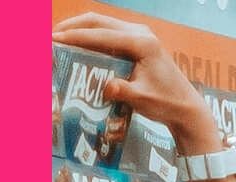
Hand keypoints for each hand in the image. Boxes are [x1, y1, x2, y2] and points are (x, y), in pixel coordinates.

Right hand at [54, 13, 223, 151]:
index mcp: (141, 42)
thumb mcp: (142, 99)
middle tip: (51, 35)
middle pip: (99, 21)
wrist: (184, 106)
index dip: (76, 37)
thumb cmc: (165, 102)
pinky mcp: (136, 45)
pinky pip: (108, 36)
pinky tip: (77, 48)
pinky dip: (90, 39)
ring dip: (80, 30)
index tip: (55, 39)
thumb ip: (123, 91)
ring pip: (102, 25)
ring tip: (59, 38)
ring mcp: (139, 37)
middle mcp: (140, 34)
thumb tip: (105, 87)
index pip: (102, 35)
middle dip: (74, 26)